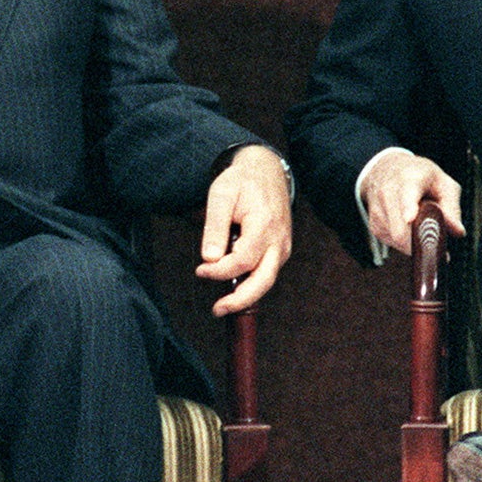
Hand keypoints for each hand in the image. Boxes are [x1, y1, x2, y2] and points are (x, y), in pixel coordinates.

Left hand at [196, 145, 293, 315]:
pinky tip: (232, 287)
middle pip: (263, 280)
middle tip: (217, 310)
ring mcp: (281, 248)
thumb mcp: (221, 195)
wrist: (267, 171)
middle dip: (240, 300)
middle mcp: (278, 240)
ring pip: (266, 281)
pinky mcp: (278, 251)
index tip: (200, 270)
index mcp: (264, 224)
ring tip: (222, 306)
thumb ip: (214, 227)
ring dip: (245, 296)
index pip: (243, 260)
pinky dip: (250, 283)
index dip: (220, 271)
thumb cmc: (241, 181)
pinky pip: (266, 273)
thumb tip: (209, 259)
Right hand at [359, 150, 464, 256]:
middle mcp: (388, 192)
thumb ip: (452, 207)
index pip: (407, 194)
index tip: (410, 218)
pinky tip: (409, 226)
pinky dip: (406, 242)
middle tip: (439, 243)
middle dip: (421, 242)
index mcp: (409, 178)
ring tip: (419, 221)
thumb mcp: (442, 182)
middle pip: (401, 229)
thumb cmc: (420, 176)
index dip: (408, 207)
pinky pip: (394, 244)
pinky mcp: (374, 225)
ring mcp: (377, 210)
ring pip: (398, 241)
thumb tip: (458, 232)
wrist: (385, 169)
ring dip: (415, 241)